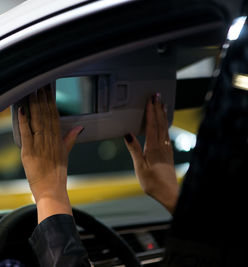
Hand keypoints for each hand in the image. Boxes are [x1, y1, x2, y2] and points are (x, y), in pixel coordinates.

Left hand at [18, 85, 82, 222]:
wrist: (51, 190)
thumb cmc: (57, 174)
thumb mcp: (66, 154)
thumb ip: (71, 138)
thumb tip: (79, 128)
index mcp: (58, 139)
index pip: (55, 115)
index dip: (51, 101)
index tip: (49, 88)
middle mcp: (50, 139)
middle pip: (46, 115)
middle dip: (43, 98)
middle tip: (40, 83)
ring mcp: (39, 145)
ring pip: (37, 121)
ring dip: (34, 105)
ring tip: (31, 90)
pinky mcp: (29, 152)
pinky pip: (26, 133)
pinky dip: (23, 121)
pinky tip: (21, 110)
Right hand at [124, 93, 178, 213]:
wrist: (169, 193)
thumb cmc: (153, 182)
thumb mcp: (139, 167)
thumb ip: (134, 150)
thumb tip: (128, 135)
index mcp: (153, 148)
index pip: (152, 125)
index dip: (151, 112)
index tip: (150, 100)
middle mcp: (162, 146)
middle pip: (160, 123)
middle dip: (158, 109)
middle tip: (158, 96)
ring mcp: (167, 149)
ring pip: (165, 128)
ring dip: (163, 115)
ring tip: (162, 105)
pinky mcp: (168, 154)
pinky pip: (167, 134)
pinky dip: (166, 125)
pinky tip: (165, 125)